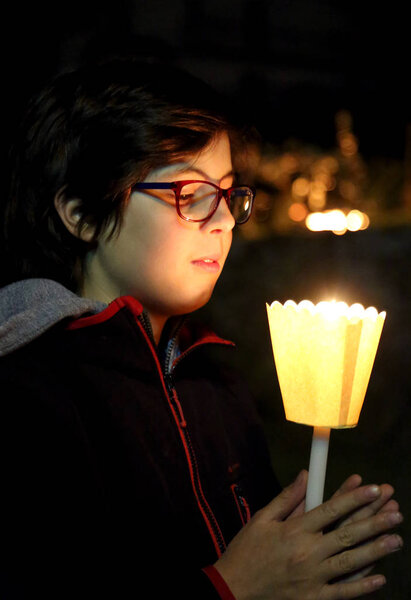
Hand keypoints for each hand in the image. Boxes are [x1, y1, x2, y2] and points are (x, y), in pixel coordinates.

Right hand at [214, 471, 402, 599]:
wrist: (233, 590)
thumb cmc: (246, 551)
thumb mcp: (262, 519)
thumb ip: (287, 498)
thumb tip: (305, 475)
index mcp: (295, 530)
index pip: (330, 509)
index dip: (353, 497)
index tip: (372, 488)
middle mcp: (307, 552)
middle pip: (347, 534)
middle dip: (374, 521)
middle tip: (395, 512)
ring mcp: (312, 577)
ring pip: (351, 562)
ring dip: (376, 550)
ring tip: (396, 539)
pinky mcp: (313, 598)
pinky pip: (343, 592)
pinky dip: (362, 586)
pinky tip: (380, 577)